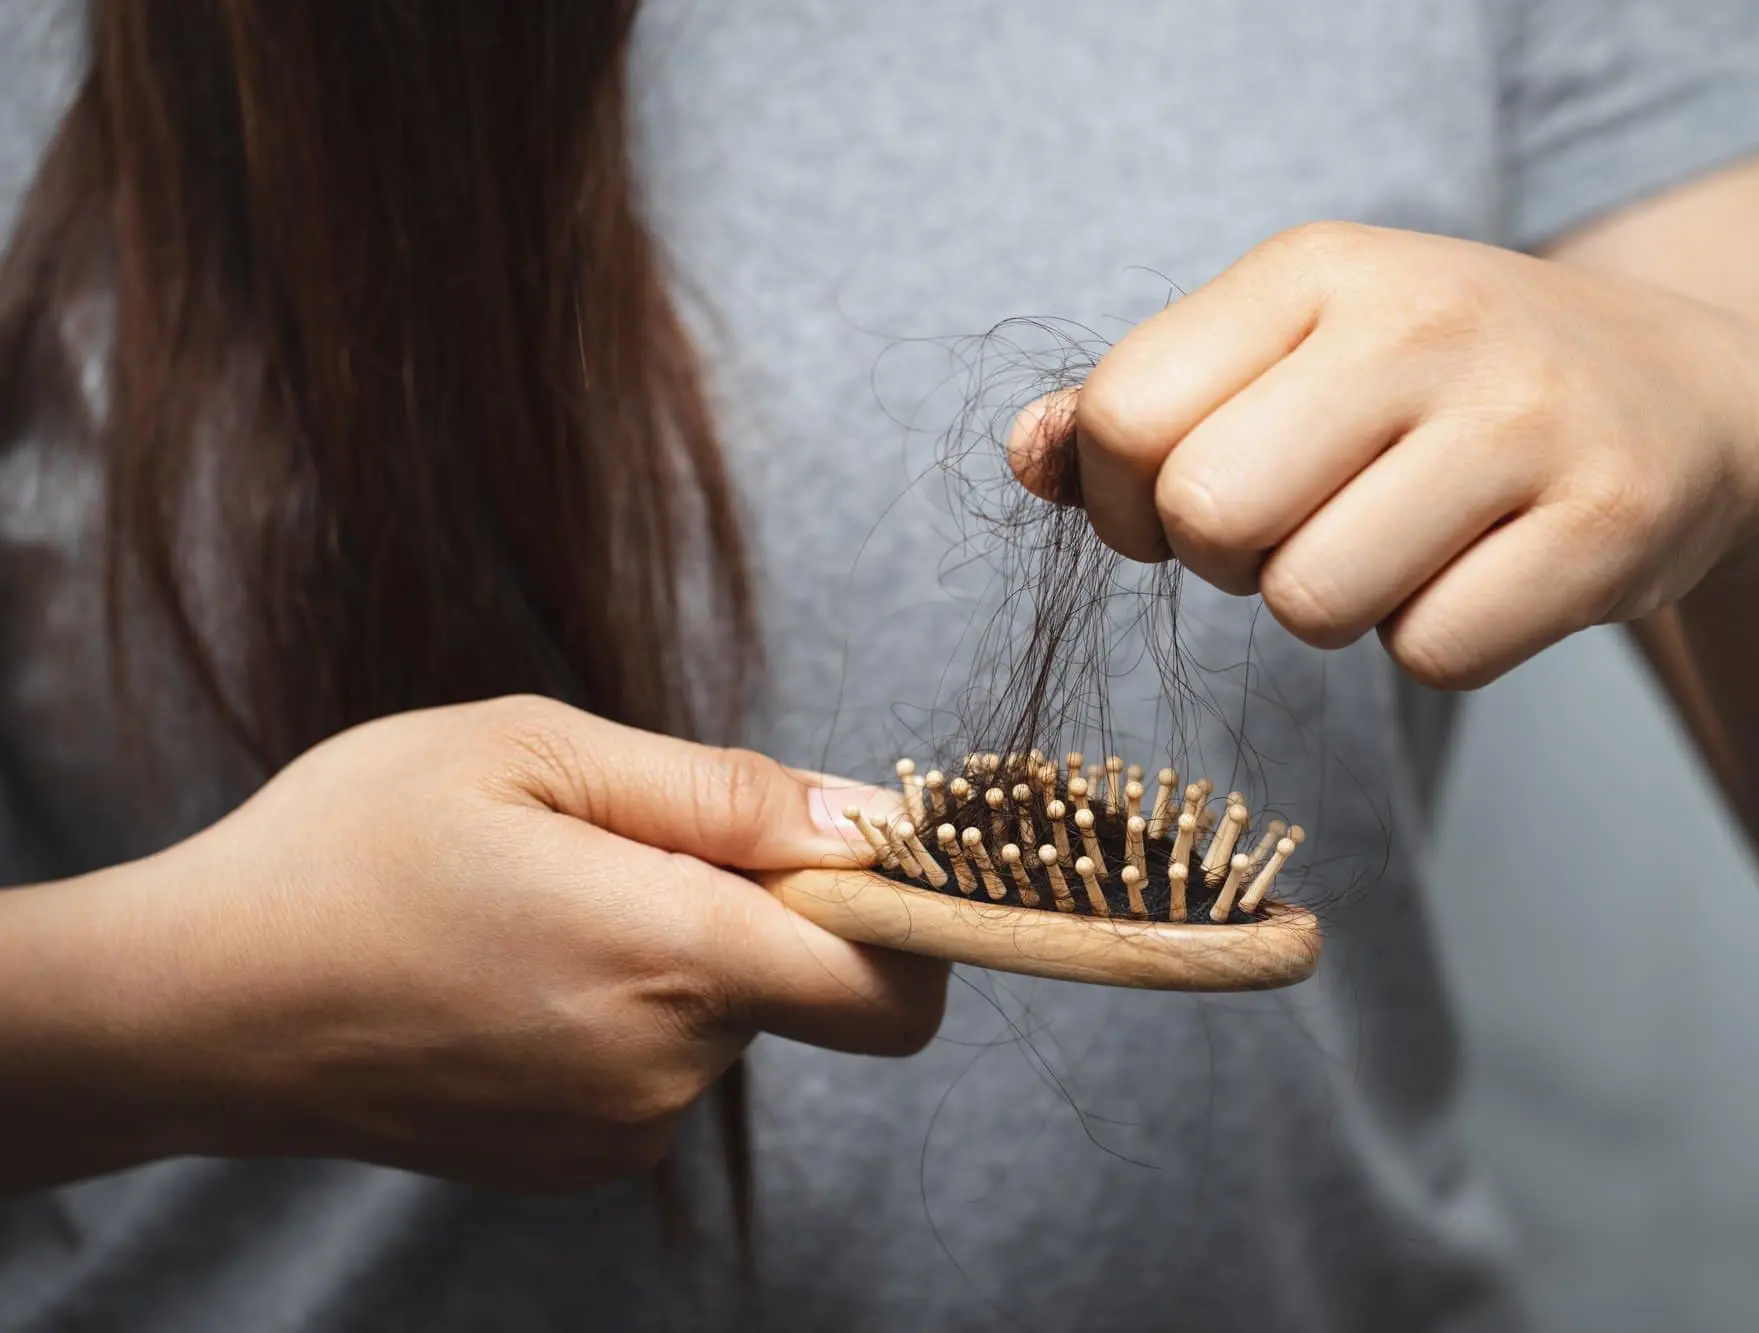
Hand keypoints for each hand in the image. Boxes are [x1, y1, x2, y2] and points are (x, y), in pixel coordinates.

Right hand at [31, 697, 939, 1190]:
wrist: (196, 1005)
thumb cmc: (350, 849)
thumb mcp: (535, 752)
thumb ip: (723, 792)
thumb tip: (867, 819)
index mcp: (672, 956)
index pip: (893, 985)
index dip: (908, 916)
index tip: (853, 855)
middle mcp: (666, 1069)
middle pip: (802, 985)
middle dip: (751, 907)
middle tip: (616, 846)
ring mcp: (619, 1132)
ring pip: (723, 1019)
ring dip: (675, 955)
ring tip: (540, 905)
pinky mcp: (574, 1162)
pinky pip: (659, 1067)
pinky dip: (625, 1011)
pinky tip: (517, 971)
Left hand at [1011, 222, 1758, 686]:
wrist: (1686, 398)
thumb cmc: (1441, 387)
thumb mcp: (1293, 351)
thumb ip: (1144, 403)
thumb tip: (1026, 457)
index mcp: (1316, 268)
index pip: (1126, 413)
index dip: (1126, 501)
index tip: (1186, 505)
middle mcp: (1421, 321)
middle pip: (1209, 517)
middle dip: (1230, 561)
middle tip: (1300, 531)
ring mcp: (1525, 418)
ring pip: (1314, 604)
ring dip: (1334, 609)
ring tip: (1401, 543)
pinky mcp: (1608, 521)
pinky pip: (1434, 655)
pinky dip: (1439, 643)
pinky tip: (1485, 572)